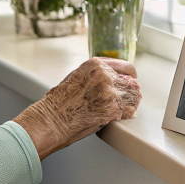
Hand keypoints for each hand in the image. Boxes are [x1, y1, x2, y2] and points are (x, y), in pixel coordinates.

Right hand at [13, 58, 140, 159]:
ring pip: (133, 96)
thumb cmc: (59, 101)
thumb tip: (110, 78)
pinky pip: (129, 111)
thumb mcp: (77, 76)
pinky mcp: (112, 109)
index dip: (130, 75)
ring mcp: (109, 92)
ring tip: (128, 108)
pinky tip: (122, 117)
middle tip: (130, 98)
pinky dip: (127, 115)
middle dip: (131, 91)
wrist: (51, 119)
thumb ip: (95, 75)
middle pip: (131, 82)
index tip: (132, 80)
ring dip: (131, 103)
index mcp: (96, 64)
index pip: (126, 66)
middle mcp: (104, 75)